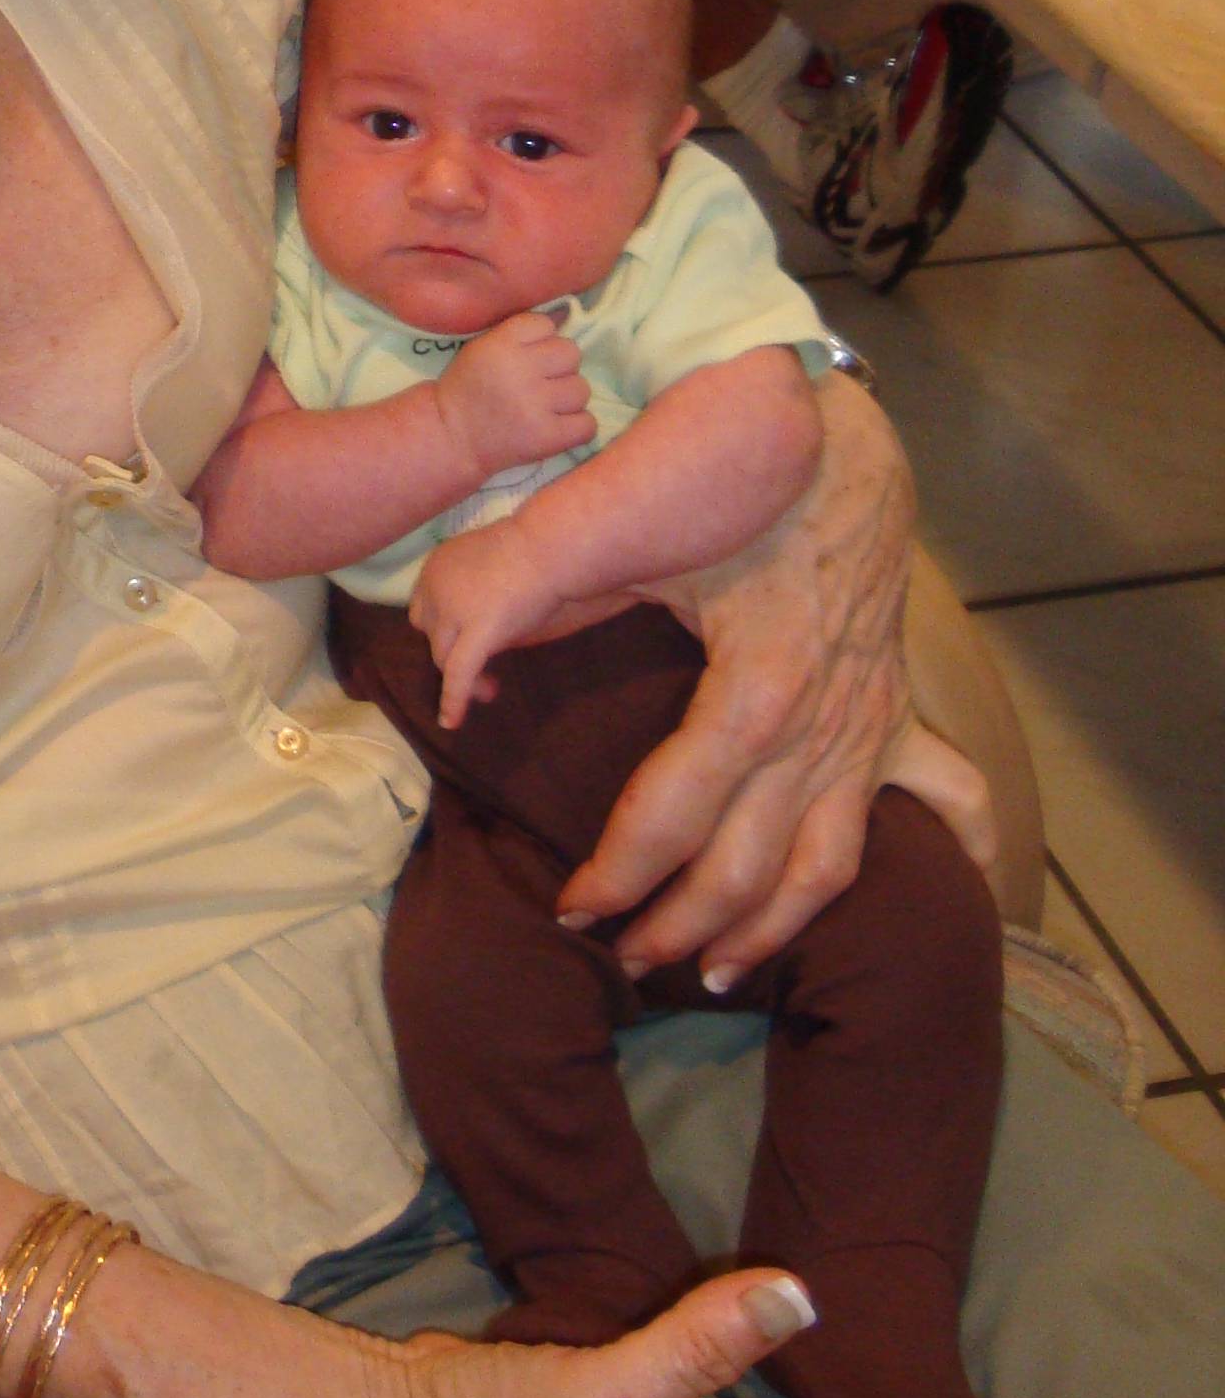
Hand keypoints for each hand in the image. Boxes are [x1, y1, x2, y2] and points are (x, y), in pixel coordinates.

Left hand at [413, 517, 564, 729]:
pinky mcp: (475, 634)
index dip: (440, 627)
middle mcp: (434, 589)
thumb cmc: (531, 549)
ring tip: (490, 689)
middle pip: (431, 634)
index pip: (422, 608)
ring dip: (463, 678)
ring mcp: (451, 612)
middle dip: (452, 651)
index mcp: (435, 567)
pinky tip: (450, 721)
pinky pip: (458, 675)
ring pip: (443, 658)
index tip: (461, 637)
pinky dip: (453, 699)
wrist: (548, 547)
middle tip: (481, 666)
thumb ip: (473, 588)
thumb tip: (478, 614)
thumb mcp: (488, 562)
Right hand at [431, 310, 594, 483]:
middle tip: (542, 383)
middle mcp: (520, 370)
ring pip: (582, 389)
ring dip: (568, 399)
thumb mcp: (482, 348)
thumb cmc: (466, 389)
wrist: (451, 438)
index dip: (541, 341)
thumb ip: (519, 332)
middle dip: (560, 367)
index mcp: (500, 344)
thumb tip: (567, 312)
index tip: (529, 358)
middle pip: (571, 353)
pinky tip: (559, 426)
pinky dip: (577, 427)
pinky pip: (588, 424)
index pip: (545, 325)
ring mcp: (536, 405)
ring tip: (548, 407)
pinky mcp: (547, 437)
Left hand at [555, 378, 934, 984]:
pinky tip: (923, 894)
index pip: (678, 814)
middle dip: (680, 923)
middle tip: (623, 955)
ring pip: (832, 863)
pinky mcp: (894, 705)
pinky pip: (944, 798)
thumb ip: (525, 584)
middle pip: (752, 866)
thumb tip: (449, 663)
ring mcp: (870, 722)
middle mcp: (825, 725)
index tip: (571, 907)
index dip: (618, 872)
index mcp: (759, 688)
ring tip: (721, 970)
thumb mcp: (630, 526)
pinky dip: (949, 853)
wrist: (836, 428)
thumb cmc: (732, 470)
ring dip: (776, 927)